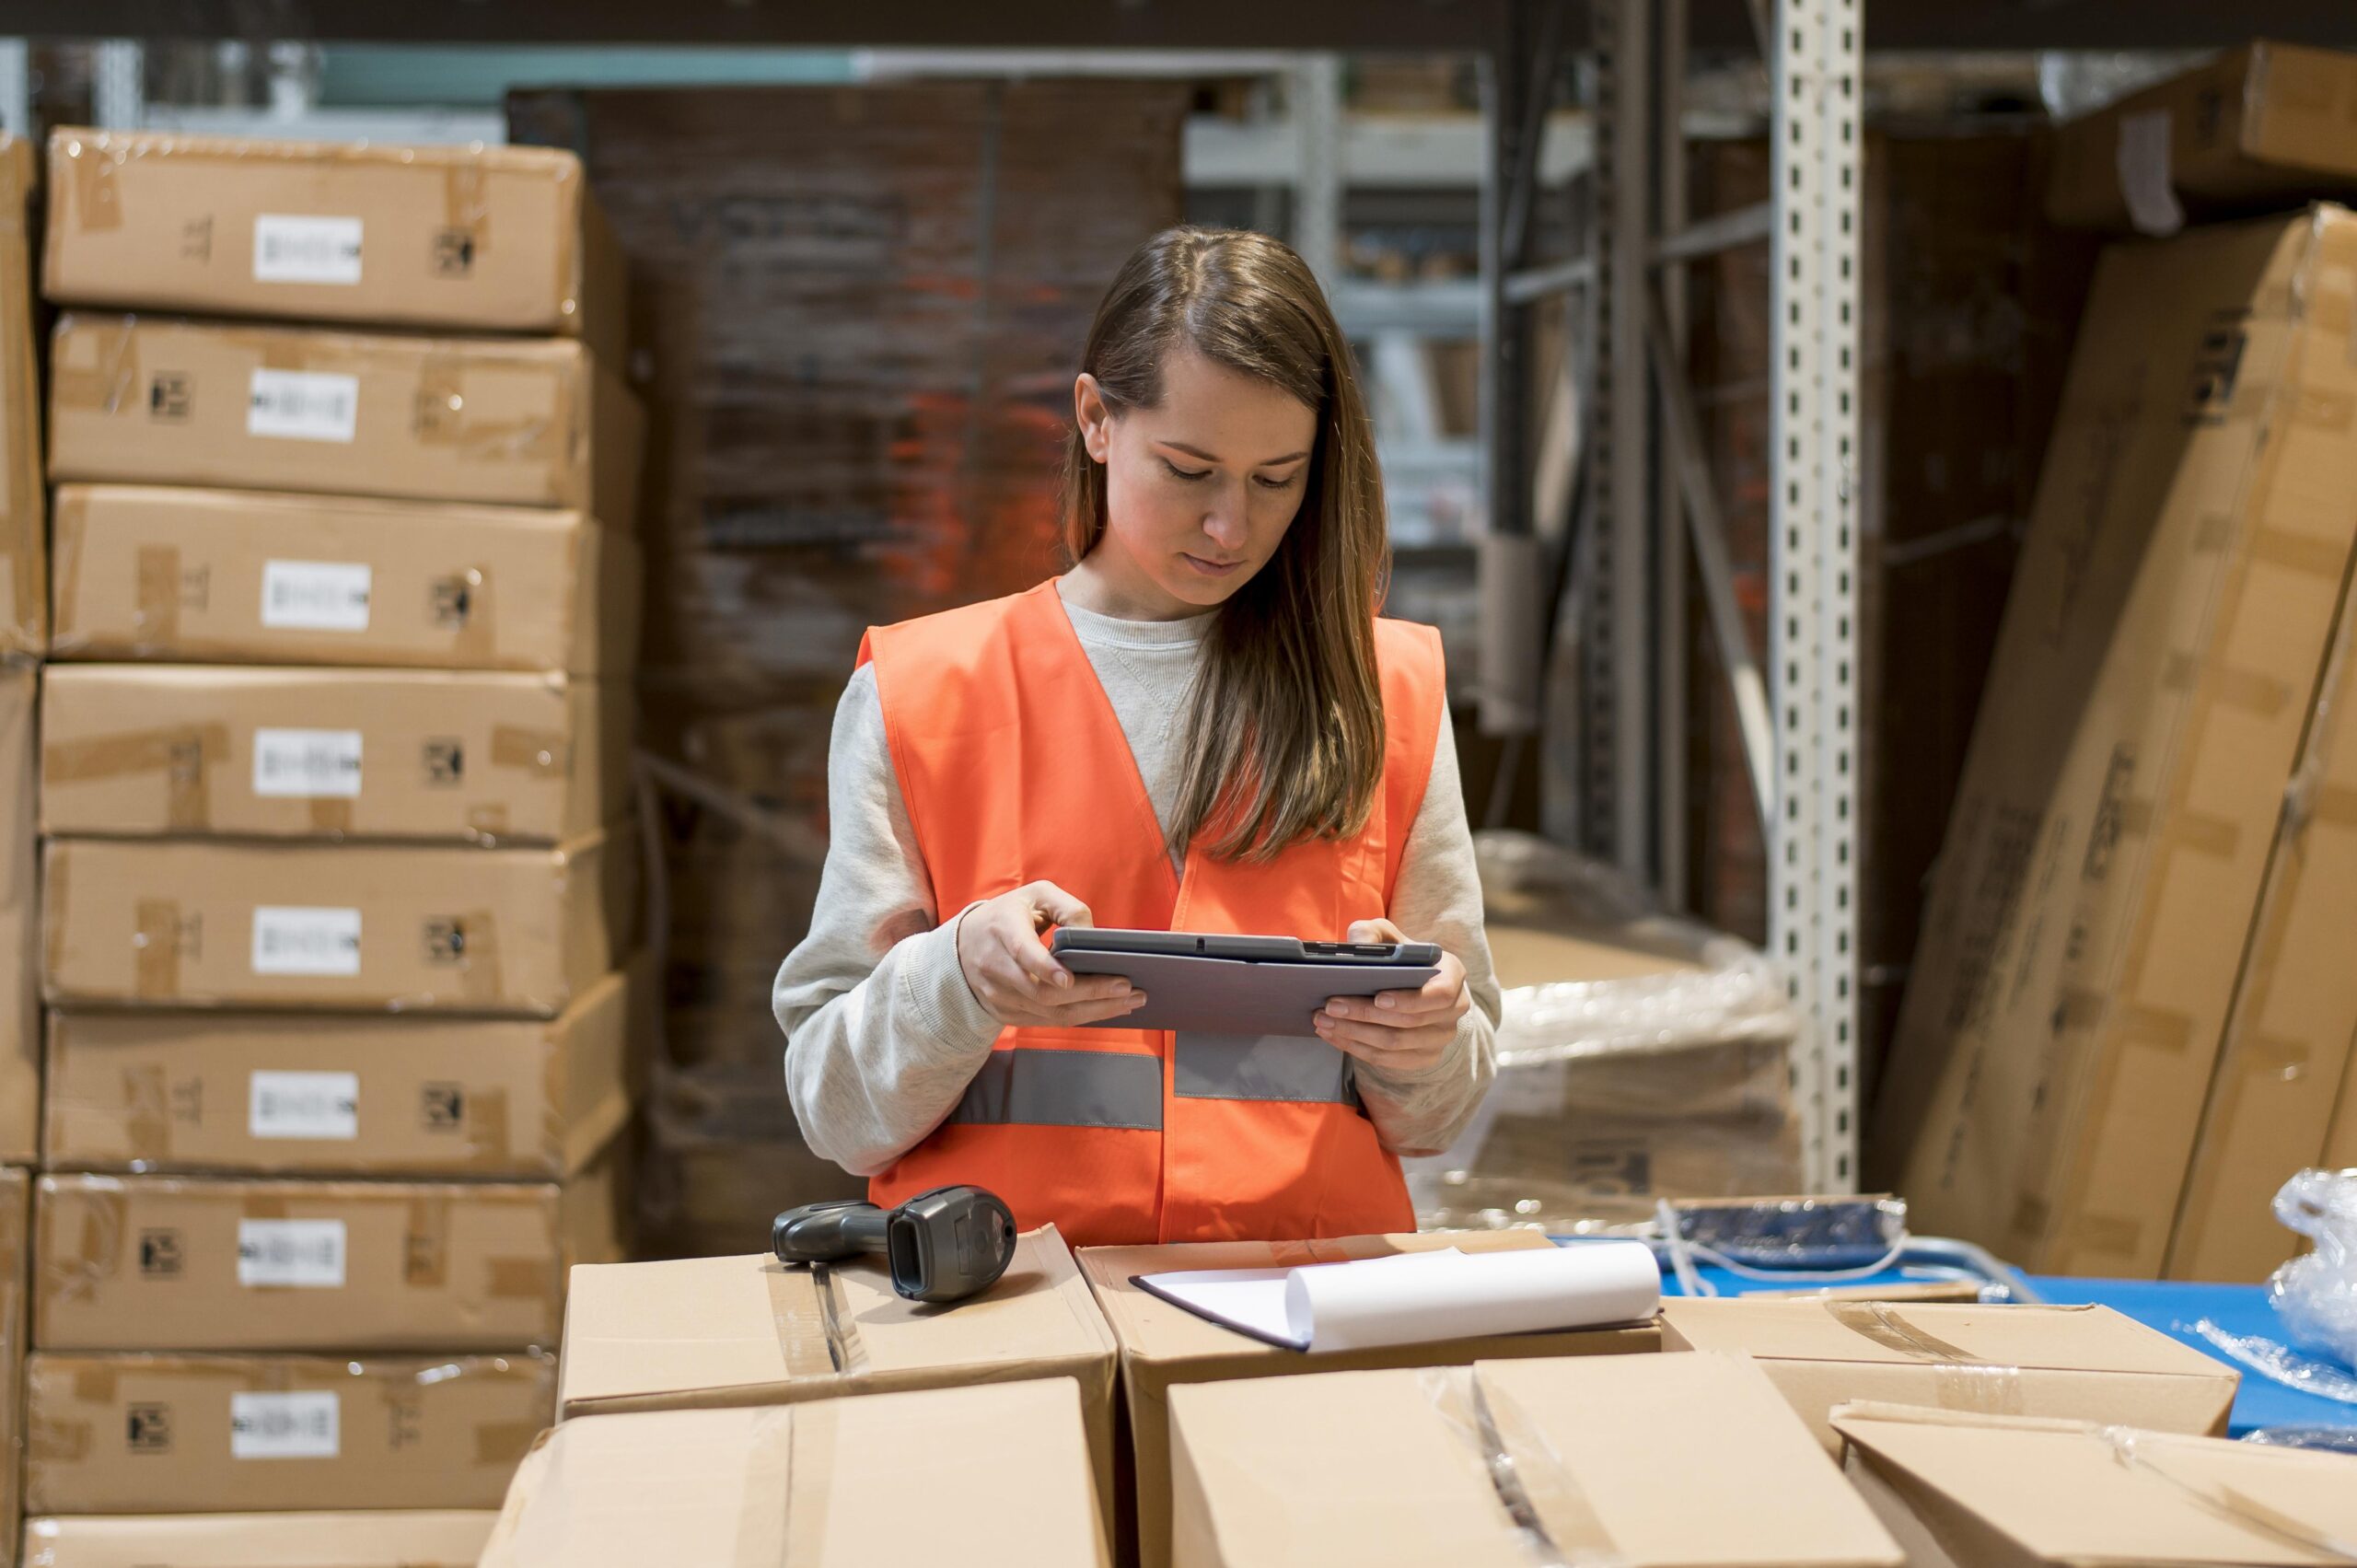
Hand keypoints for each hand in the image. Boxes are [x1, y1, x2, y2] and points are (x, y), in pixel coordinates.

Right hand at [955, 881, 1148, 1028]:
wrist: (964, 944)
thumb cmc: (1009, 915)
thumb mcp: (1035, 894)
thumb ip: (1067, 907)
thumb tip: (1093, 935)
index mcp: (1002, 930)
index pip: (1022, 953)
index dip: (1045, 968)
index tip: (1070, 979)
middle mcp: (996, 967)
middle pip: (1043, 992)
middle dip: (1090, 992)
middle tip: (1127, 987)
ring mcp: (999, 995)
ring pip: (1049, 1012)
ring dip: (1093, 1010)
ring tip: (1129, 1001)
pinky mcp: (1006, 1014)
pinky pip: (1047, 1021)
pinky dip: (1080, 1017)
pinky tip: (1107, 1009)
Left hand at [1313, 918, 1467, 1075]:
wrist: (1411, 983)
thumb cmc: (1400, 956)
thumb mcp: (1387, 935)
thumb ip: (1372, 932)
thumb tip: (1359, 945)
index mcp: (1452, 976)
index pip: (1440, 994)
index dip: (1409, 999)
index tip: (1378, 998)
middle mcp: (1453, 1011)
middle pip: (1408, 1022)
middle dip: (1365, 1015)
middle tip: (1330, 1007)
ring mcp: (1440, 1038)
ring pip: (1395, 1044)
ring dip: (1354, 1034)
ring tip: (1324, 1021)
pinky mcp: (1423, 1057)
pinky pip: (1388, 1060)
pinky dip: (1357, 1048)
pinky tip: (1334, 1035)